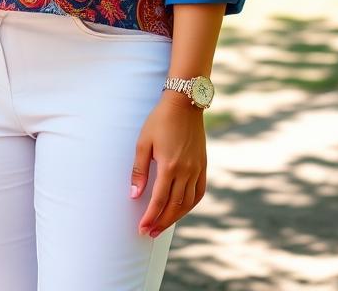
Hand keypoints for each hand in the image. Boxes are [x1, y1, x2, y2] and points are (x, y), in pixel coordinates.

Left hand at [131, 94, 207, 237]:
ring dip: (175, 217)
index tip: (142, 228)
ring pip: (188, 203)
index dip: (150, 216)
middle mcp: (186, 171)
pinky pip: (199, 192)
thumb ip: (139, 170)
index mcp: (169, 166)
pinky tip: (181, 209)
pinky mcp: (203, 166)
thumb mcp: (143, 142)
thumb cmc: (159, 121)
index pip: (159, 200)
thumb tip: (134, 194)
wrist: (184, 104)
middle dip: (161, 222)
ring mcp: (197, 169)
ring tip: (162, 225)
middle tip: (150, 233)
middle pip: (174, 206)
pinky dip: (190, 205)